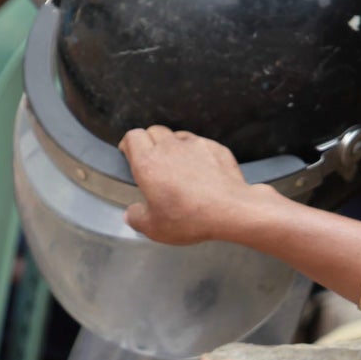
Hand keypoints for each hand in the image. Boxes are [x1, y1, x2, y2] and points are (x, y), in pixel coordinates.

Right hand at [119, 126, 261, 245]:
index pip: (132, 137)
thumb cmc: (191, 217)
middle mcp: (170, 148)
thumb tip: (132, 214)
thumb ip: (137, 218)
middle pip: (154, 131)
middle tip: (152, 161)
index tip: (129, 153)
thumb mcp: (155, 228)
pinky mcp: (215, 148)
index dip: (129, 144)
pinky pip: (201, 144)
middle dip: (150, 143)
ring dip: (174, 147)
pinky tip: (201, 171)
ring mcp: (195, 145)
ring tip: (177, 167)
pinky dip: (197, 153)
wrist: (231, 210)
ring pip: (177, 135)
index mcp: (148, 163)